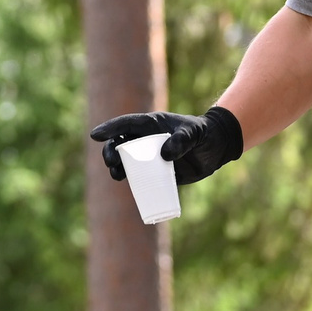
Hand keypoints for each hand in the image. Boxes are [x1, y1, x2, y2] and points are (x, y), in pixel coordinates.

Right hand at [89, 107, 244, 184]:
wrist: (216, 147)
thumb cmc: (203, 134)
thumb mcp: (193, 133)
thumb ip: (181, 140)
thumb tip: (164, 156)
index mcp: (152, 125)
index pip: (126, 125)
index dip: (109, 129)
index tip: (95, 135)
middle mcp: (147, 140)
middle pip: (121, 144)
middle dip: (111, 152)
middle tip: (111, 162)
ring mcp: (151, 156)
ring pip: (126, 161)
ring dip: (118, 167)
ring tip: (117, 175)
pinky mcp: (158, 171)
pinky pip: (140, 176)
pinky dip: (131, 181)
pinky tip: (127, 185)